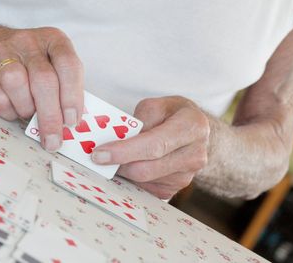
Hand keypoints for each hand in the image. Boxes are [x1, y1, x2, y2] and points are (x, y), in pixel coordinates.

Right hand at [0, 25, 83, 151]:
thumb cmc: (22, 59)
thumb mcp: (48, 62)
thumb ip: (62, 86)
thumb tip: (70, 121)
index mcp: (53, 40)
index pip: (69, 65)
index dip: (72, 96)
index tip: (72, 120)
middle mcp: (29, 42)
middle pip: (44, 80)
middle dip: (50, 115)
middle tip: (53, 138)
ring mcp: (2, 51)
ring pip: (18, 84)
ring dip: (26, 109)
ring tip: (28, 113)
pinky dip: (8, 111)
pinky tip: (11, 109)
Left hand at [92, 96, 209, 198]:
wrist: (194, 130)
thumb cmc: (171, 114)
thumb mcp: (156, 105)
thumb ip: (138, 121)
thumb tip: (114, 141)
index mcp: (191, 127)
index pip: (154, 145)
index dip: (124, 151)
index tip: (99, 154)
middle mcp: (194, 155)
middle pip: (147, 169)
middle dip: (118, 164)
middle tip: (98, 158)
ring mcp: (187, 176)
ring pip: (143, 181)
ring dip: (124, 171)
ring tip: (113, 158)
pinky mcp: (176, 188)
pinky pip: (145, 189)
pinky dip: (131, 178)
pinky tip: (127, 165)